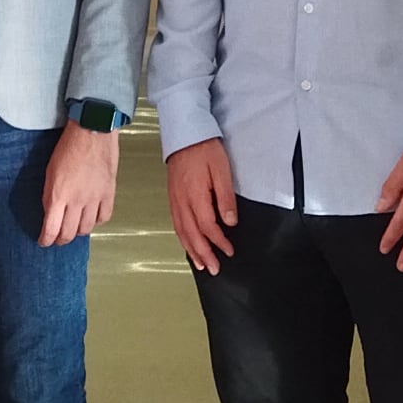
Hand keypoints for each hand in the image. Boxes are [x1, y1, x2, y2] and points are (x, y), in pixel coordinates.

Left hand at [38, 121, 119, 247]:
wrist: (92, 131)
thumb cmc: (69, 147)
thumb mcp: (50, 172)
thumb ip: (50, 196)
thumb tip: (50, 213)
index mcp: (58, 195)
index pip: (51, 229)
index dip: (46, 240)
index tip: (44, 241)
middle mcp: (77, 200)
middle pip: (69, 233)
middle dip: (60, 240)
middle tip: (57, 239)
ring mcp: (94, 198)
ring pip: (86, 228)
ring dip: (78, 232)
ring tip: (74, 228)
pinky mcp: (108, 193)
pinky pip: (104, 217)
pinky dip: (97, 222)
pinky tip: (91, 218)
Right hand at [163, 139, 241, 274]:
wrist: (184, 134)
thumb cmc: (205, 149)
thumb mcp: (221, 170)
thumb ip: (225, 197)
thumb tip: (229, 222)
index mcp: (195, 195)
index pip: (207, 226)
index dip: (218, 242)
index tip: (229, 251)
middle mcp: (182, 201)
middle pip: (192, 235)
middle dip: (203, 254)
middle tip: (214, 269)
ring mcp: (175, 200)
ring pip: (182, 232)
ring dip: (192, 250)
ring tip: (201, 265)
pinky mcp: (173, 198)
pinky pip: (176, 224)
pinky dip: (183, 238)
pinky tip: (188, 245)